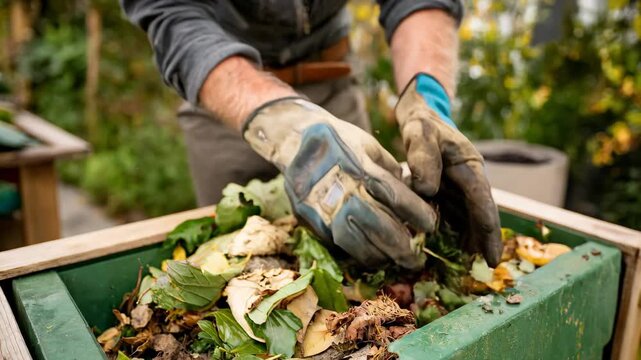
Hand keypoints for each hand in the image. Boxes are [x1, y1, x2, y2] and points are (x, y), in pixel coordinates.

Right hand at [243, 98, 436, 269]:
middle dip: (401, 246)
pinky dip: (359, 253)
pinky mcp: (309, 220)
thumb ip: (391, 172)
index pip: (392, 193)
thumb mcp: (369, 146)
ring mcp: (319, 206)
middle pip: (375, 223)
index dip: (415, 212)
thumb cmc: (340, 141)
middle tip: (418, 258)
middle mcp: (337, 186)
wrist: (295, 141)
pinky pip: (337, 244)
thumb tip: (416, 196)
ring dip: (380, 256)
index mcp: (356, 164)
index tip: (431, 225)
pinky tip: (375, 256)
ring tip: (398, 261)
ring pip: (354, 241)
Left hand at [395, 73, 502, 265]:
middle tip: (480, 271)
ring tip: (461, 267)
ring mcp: (457, 187)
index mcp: (470, 167)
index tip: (492, 258)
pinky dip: (447, 232)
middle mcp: (468, 180)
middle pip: (478, 217)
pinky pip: (449, 215)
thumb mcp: (420, 132)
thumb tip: (427, 190)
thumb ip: (423, 157)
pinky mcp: (445, 191)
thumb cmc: (422, 123)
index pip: (483, 204)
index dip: (488, 233)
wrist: (419, 115)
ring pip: (464, 219)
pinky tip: (441, 250)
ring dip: (464, 241)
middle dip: (481, 243)